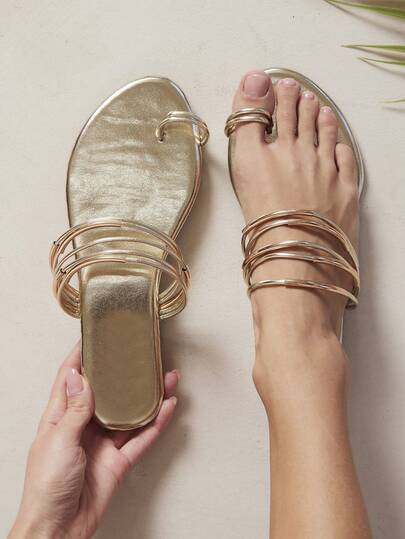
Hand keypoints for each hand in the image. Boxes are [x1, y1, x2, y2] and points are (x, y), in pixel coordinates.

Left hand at [9, 343, 178, 538]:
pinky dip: (156, 423)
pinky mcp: (119, 462)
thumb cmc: (46, 488)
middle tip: (139, 355)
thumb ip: (75, 410)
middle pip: (108, 393)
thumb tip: (81, 378)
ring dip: (148, 396)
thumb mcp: (59, 440)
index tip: (92, 338)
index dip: (80, 358)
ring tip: (165, 378)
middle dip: (124, 374)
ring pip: (130, 413)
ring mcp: (102, 444)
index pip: (70, 380)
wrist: (58, 530)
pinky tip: (167, 408)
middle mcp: (83, 427)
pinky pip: (142, 438)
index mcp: (60, 418)